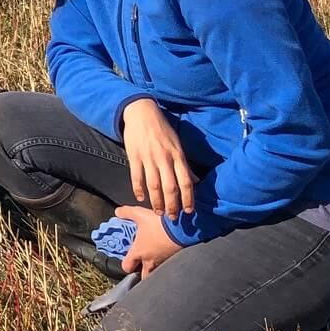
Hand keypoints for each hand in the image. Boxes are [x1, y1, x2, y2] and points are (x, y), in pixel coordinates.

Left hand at [114, 205, 181, 277]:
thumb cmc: (160, 224)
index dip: (126, 265)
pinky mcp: (175, 261)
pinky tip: (168, 255)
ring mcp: (163, 263)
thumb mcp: (140, 214)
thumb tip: (118, 212)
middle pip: (143, 276)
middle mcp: (150, 261)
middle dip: (142, 273)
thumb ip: (127, 213)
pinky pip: (169, 267)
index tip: (128, 259)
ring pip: (157, 273)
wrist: (182, 228)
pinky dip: (167, 264)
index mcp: (139, 252)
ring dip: (155, 269)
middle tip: (142, 264)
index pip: (127, 267)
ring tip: (156, 259)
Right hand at [121, 96, 194, 216]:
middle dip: (172, 206)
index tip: (189, 211)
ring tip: (158, 211)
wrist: (142, 112)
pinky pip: (136, 177)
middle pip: (170, 188)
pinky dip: (138, 190)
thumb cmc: (162, 129)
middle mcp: (164, 158)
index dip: (188, 199)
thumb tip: (196, 182)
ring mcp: (148, 158)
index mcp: (177, 155)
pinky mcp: (134, 156)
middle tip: (172, 218)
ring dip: (156, 201)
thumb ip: (185, 165)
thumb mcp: (178, 145)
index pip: (186, 182)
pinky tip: (140, 198)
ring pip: (153, 186)